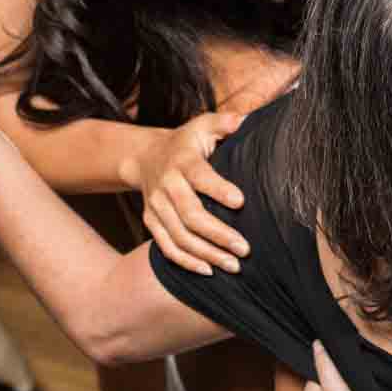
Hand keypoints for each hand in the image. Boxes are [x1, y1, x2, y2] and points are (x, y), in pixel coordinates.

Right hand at [120, 113, 249, 275]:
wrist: (146, 156)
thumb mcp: (203, 124)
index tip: (240, 202)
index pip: (200, 177)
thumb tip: (244, 120)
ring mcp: (157, 207)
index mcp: (183, 161)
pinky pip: (166, 246)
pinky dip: (186, 261)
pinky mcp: (151, 221)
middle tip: (245, 248)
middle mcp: (167, 186)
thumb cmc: (187, 141)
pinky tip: (208, 271)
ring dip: (207, 253)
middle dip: (219, 234)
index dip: (218, 189)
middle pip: (191, 215)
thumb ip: (224, 122)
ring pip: (180, 236)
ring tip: (233, 265)